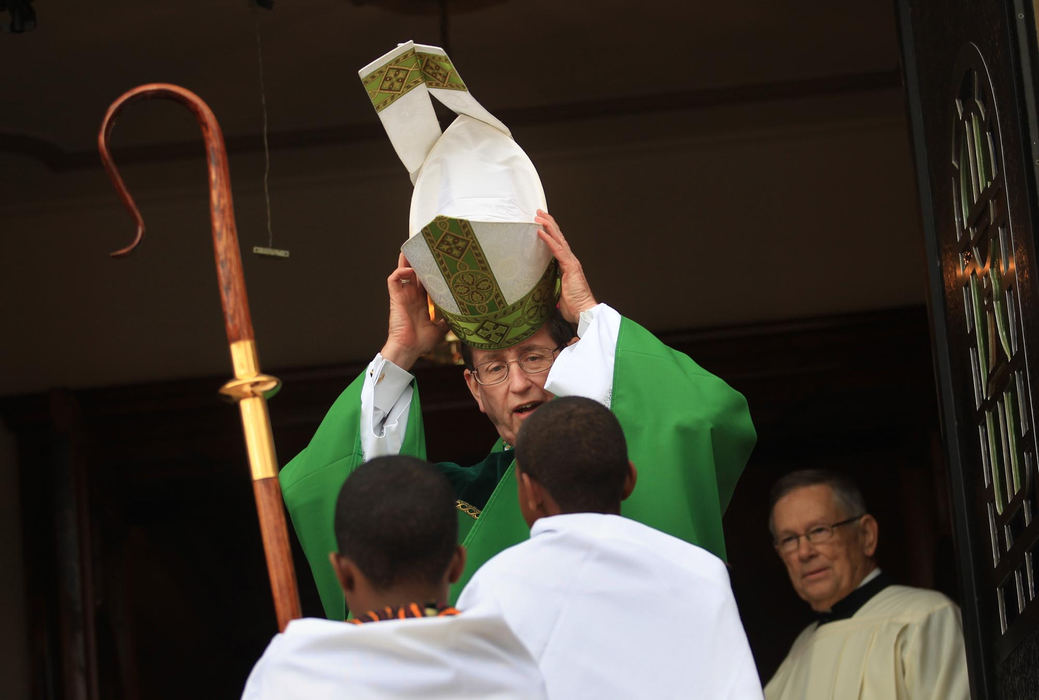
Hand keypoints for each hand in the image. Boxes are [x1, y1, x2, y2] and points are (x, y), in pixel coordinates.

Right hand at [379, 253, 447, 369]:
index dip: (432, 272)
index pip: (427, 282)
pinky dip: (400, 272)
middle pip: (415, 273)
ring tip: (414, 248)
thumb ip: (448, 320)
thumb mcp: (441, 329)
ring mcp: (403, 296)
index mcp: (421, 302)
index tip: (441, 262)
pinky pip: (393, 279)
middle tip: (428, 248)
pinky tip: (410, 270)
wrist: (410, 349)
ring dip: (407, 261)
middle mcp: (412, 296)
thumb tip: (462, 316)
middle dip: (420, 261)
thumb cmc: (422, 342)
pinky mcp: (396, 298)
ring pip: (402, 272)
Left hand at [535, 209, 596, 323]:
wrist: (585, 313)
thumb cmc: (574, 307)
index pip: (558, 245)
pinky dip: (549, 239)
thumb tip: (541, 288)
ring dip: (548, 226)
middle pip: (559, 237)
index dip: (551, 234)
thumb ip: (552, 286)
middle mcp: (571, 261)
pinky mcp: (570, 267)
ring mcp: (572, 262)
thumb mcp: (559, 293)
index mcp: (568, 266)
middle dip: (549, 224)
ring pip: (559, 239)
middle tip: (538, 213)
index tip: (541, 225)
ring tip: (538, 216)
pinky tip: (541, 231)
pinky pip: (557, 250)